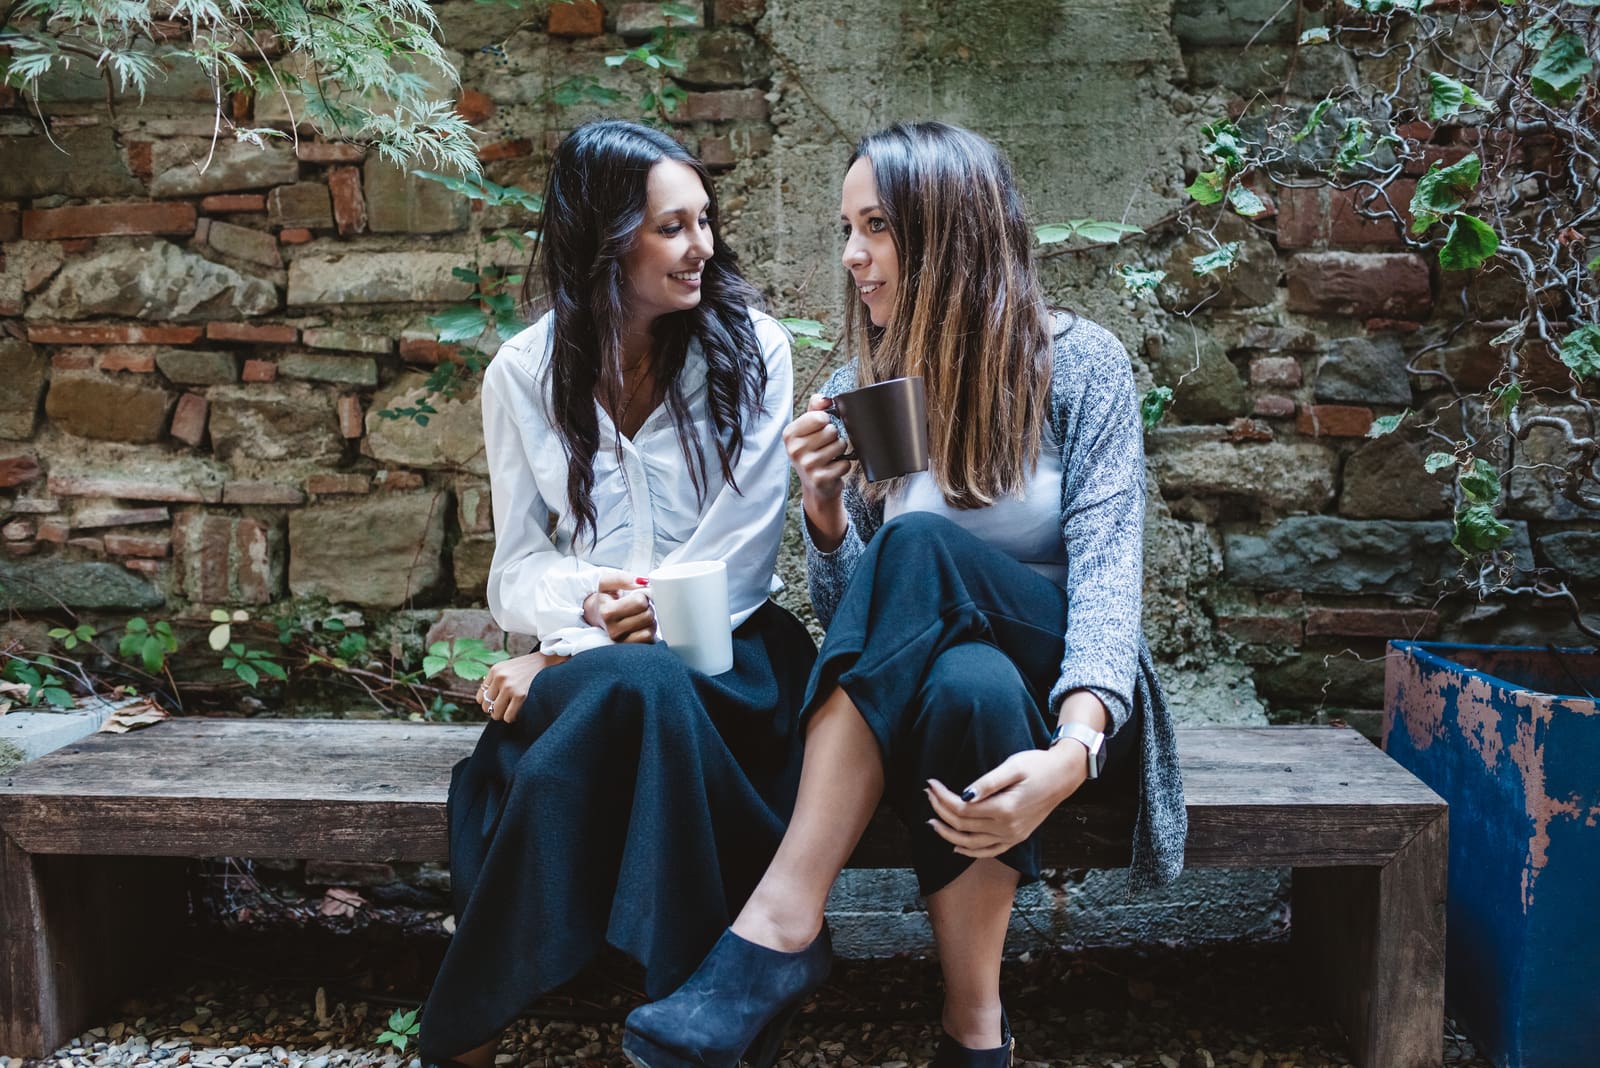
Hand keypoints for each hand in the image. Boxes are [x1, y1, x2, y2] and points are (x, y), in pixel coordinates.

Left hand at [477, 651, 567, 722]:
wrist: (550, 662)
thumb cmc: (530, 668)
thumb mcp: (509, 668)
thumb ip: (496, 681)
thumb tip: (486, 702)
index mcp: (495, 670)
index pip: (481, 697)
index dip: (489, 703)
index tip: (499, 703)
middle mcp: (500, 677)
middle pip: (486, 707)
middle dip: (496, 710)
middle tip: (507, 707)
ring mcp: (510, 686)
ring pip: (496, 714)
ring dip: (504, 715)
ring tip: (513, 709)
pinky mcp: (520, 695)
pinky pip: (508, 716)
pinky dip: (513, 717)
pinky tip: (520, 710)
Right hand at [583, 571, 654, 642]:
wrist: (597, 615)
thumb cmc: (605, 598)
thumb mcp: (607, 583)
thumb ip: (623, 578)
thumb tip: (642, 582)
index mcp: (607, 612)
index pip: (640, 602)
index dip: (642, 596)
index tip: (637, 595)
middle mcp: (613, 630)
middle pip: (647, 616)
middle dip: (647, 607)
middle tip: (640, 606)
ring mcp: (621, 642)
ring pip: (650, 630)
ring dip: (650, 620)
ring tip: (640, 615)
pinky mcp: (629, 649)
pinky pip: (649, 640)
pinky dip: (649, 632)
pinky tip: (641, 626)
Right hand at [782, 394, 849, 546]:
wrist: (816, 486)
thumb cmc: (814, 452)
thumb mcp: (809, 428)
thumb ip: (815, 407)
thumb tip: (825, 399)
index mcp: (789, 434)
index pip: (820, 416)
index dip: (826, 422)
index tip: (820, 430)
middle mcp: (794, 449)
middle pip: (831, 430)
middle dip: (834, 438)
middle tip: (826, 447)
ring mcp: (806, 465)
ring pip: (840, 445)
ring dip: (840, 451)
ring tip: (830, 457)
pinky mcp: (820, 479)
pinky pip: (845, 463)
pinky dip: (844, 465)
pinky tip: (833, 469)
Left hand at [924, 746, 1087, 858]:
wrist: (1063, 776)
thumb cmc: (1037, 766)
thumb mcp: (1013, 767)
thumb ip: (988, 782)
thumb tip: (964, 795)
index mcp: (1005, 809)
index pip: (963, 810)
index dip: (943, 798)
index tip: (931, 784)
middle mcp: (1008, 828)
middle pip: (964, 826)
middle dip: (941, 810)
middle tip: (928, 794)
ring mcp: (1013, 836)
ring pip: (972, 843)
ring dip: (949, 834)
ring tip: (932, 821)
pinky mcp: (1016, 837)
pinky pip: (989, 851)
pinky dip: (970, 851)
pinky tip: (956, 846)